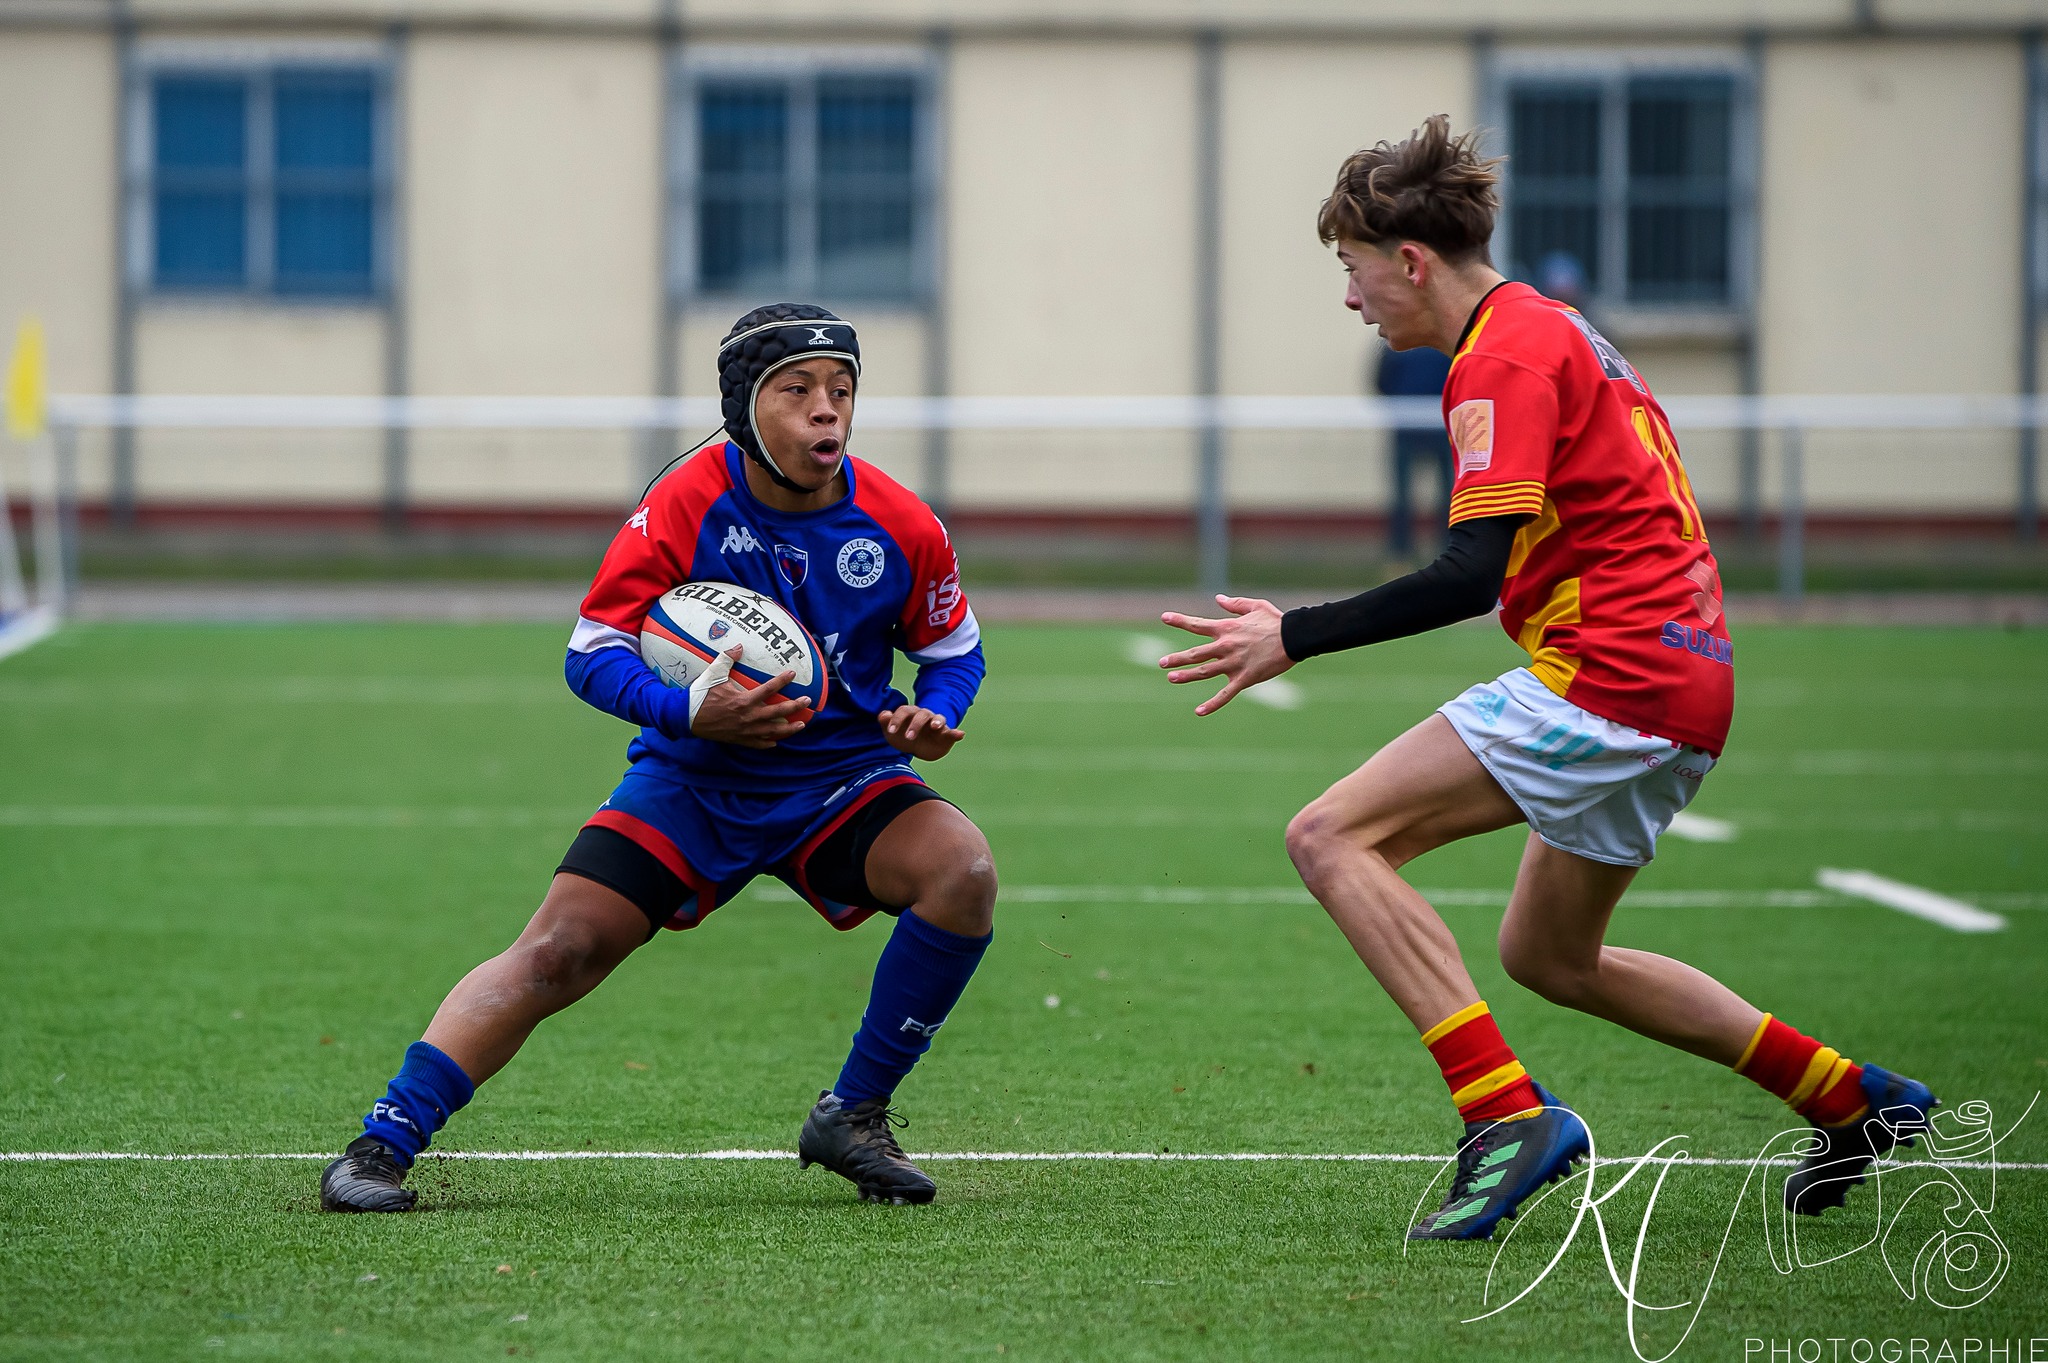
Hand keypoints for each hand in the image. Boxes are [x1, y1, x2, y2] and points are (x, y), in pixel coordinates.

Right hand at [688, 646, 809, 748]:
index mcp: (743, 700)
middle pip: (778, 712)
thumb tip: (739, 645)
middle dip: (795, 706)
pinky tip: (777, 740)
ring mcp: (745, 730)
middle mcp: (747, 717)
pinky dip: (769, 742)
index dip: (782, 681)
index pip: (769, 689)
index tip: (793, 674)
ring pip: (772, 731)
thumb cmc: (700, 694)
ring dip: (789, 728)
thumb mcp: (713, 674)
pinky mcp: (739, 739)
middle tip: (808, 700)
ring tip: (801, 725)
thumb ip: (727, 659)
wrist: (686, 717)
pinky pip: (758, 743)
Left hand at [878, 705, 964, 760]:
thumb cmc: (903, 736)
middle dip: (915, 725)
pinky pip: (953, 732)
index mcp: (910, 714)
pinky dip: (957, 733)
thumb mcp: (892, 733)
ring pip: (938, 718)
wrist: (918, 748)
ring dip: (937, 722)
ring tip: (936, 727)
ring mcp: (937, 725)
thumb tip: (883, 715)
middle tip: (909, 737)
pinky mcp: (947, 735)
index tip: (891, 731)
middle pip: (921, 715)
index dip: (897, 719)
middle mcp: (924, 716)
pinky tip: (960, 734)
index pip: (904, 711)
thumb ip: (885, 722)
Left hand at [1158, 595, 1293, 715]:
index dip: (1179, 620)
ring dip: (1185, 676)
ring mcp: (1233, 664)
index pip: (1197, 625)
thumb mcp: (1255, 606)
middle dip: (1177, 658)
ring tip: (1170, 678)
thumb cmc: (1276, 621)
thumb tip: (1218, 599)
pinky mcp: (1244, 679)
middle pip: (1195, 654)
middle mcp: (1225, 647)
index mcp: (1226, 629)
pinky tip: (1199, 711)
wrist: (1294, 638)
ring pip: (1204, 672)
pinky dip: (1212, 704)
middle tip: (1161, 662)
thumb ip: (1234, 604)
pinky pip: (1225, 694)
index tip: (1164, 617)